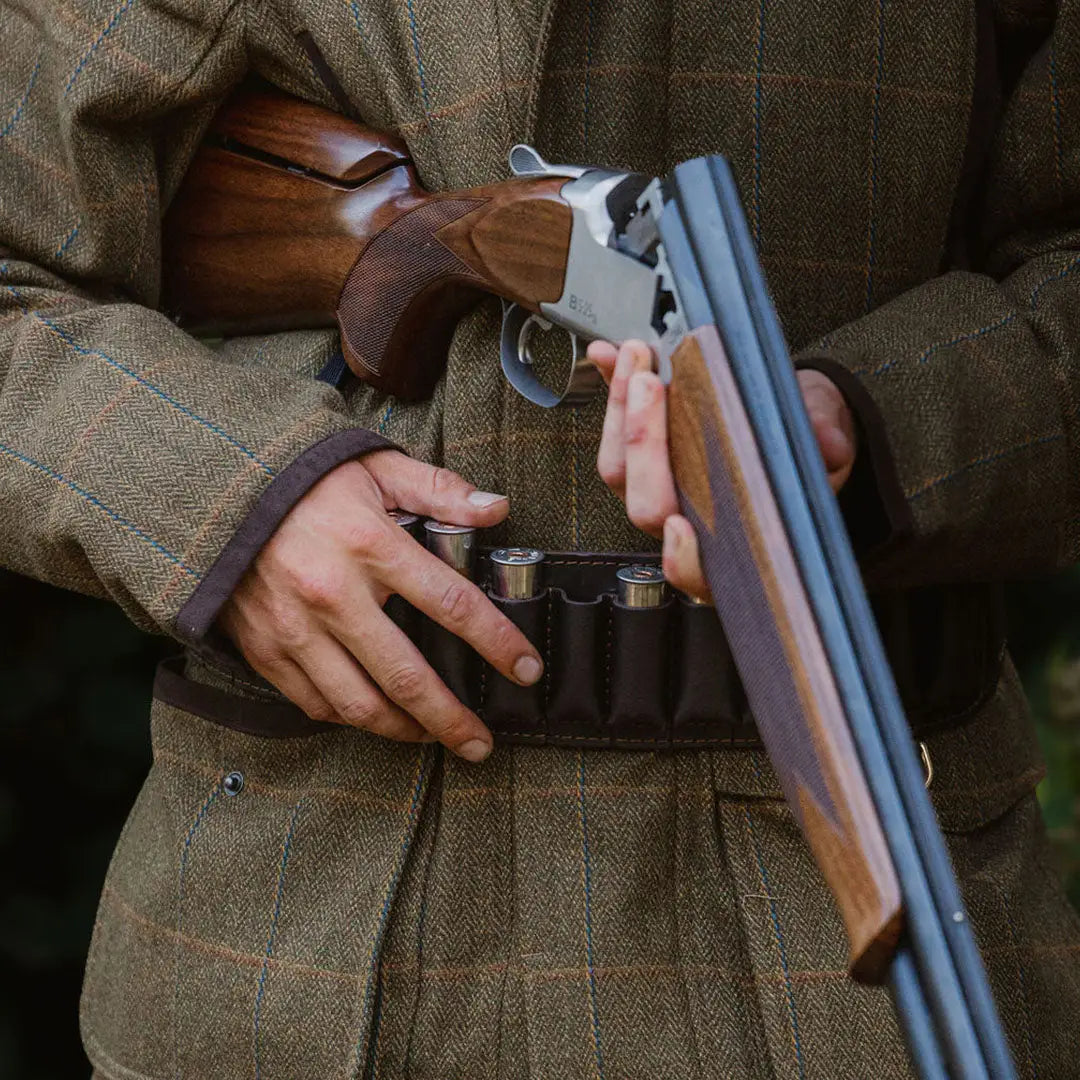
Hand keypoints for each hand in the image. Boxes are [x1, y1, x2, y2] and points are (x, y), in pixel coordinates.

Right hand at [219, 450, 542, 760]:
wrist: (214, 487)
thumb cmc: (305, 478)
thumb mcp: (376, 467)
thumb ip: (439, 490)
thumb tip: (497, 508)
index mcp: (370, 544)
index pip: (451, 604)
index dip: (497, 643)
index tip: (526, 669)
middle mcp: (332, 594)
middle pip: (407, 677)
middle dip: (452, 719)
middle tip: (483, 743)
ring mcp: (294, 627)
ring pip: (359, 704)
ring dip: (405, 731)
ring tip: (435, 739)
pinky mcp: (265, 648)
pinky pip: (315, 702)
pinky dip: (351, 719)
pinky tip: (377, 718)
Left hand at [589, 339, 855, 602]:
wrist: (796, 421)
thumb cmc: (806, 447)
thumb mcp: (828, 438)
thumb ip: (828, 441)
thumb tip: (829, 445)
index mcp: (731, 541)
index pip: (696, 569)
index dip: (682, 557)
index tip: (679, 527)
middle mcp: (685, 521)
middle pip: (645, 503)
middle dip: (642, 442)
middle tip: (652, 385)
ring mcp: (657, 488)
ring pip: (618, 468)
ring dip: (620, 409)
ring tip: (636, 358)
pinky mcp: (641, 453)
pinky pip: (614, 428)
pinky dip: (611, 389)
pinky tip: (608, 352)